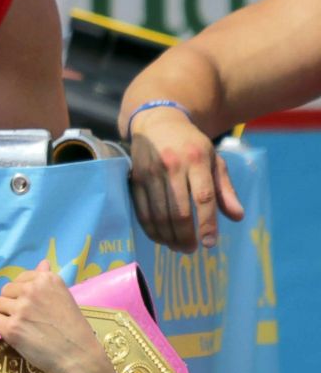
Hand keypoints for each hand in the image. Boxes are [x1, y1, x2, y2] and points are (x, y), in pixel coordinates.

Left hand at [0, 261, 105, 372]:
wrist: (78, 356)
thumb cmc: (74, 329)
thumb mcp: (64, 297)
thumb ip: (48, 280)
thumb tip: (42, 262)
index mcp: (47, 280)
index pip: (19, 279)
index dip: (21, 294)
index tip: (31, 307)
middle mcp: (32, 290)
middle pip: (5, 291)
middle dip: (11, 304)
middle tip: (25, 319)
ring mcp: (21, 309)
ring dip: (3, 315)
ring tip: (19, 327)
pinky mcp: (11, 328)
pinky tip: (7, 332)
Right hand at [128, 107, 244, 251]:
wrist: (158, 122)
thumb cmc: (190, 145)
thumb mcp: (214, 160)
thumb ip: (225, 189)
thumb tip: (238, 217)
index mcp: (197, 159)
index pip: (203, 197)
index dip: (207, 223)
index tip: (209, 244)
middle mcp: (173, 166)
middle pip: (179, 210)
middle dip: (186, 236)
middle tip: (191, 250)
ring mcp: (151, 173)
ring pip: (159, 214)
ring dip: (168, 236)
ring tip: (177, 247)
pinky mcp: (135, 179)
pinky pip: (142, 211)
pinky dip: (151, 229)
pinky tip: (160, 238)